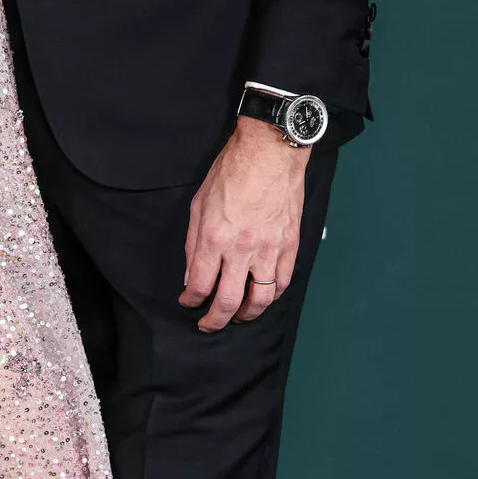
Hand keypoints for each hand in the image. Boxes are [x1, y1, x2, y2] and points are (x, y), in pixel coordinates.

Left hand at [180, 117, 308, 332]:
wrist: (270, 153)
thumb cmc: (231, 172)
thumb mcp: (199, 204)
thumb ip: (194, 242)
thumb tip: (191, 273)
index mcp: (214, 237)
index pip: (199, 284)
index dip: (190, 300)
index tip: (187, 302)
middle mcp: (241, 249)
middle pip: (228, 301)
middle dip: (215, 321)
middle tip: (208, 325)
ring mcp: (269, 249)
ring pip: (260, 299)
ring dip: (246, 315)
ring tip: (238, 317)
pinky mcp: (290, 245)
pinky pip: (282, 282)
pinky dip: (272, 296)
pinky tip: (263, 297)